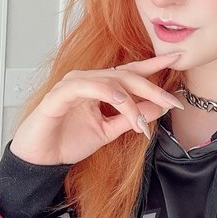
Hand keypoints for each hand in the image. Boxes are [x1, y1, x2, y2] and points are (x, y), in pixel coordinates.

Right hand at [8, 53, 183, 164]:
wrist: (40, 159)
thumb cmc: (68, 141)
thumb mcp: (108, 131)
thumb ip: (131, 118)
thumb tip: (159, 107)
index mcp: (100, 86)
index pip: (130, 72)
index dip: (154, 64)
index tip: (177, 58)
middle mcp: (88, 80)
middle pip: (126, 75)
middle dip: (152, 88)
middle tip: (173, 101)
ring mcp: (72, 84)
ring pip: (110, 81)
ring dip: (131, 101)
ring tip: (142, 124)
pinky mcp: (59, 94)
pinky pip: (88, 87)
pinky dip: (108, 94)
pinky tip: (121, 103)